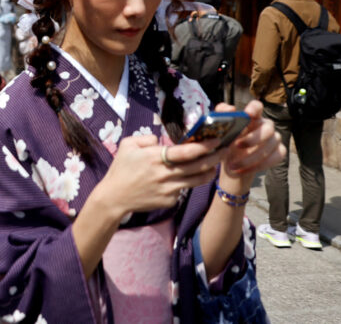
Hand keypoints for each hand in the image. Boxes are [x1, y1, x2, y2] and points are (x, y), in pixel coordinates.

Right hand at [92, 134, 223, 217]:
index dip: (203, 146)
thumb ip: (148, 139)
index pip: (185, 152)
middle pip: (197, 166)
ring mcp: (168, 190)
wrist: (114, 197)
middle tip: (226, 149)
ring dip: (210, 171)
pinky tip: (192, 177)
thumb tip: (163, 141)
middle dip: (215, 157)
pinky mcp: (170, 201)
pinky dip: (190, 182)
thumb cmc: (121, 168)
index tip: (216, 140)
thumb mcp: (128, 145)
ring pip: (197, 180)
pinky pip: (184, 189)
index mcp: (154, 158)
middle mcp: (164, 174)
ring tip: (216, 164)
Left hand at [213, 100, 284, 190]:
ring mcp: (275, 139)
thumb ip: (221, 116)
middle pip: (268, 128)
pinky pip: (276, 157)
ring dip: (250, 158)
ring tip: (233, 165)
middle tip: (237, 146)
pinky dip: (259, 166)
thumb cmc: (227, 144)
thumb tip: (230, 109)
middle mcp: (266, 125)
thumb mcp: (220, 132)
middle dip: (253, 139)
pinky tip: (243, 170)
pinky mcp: (279, 152)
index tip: (248, 114)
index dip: (254, 108)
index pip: (257, 106)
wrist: (232, 164)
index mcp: (251, 117)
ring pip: (270, 146)